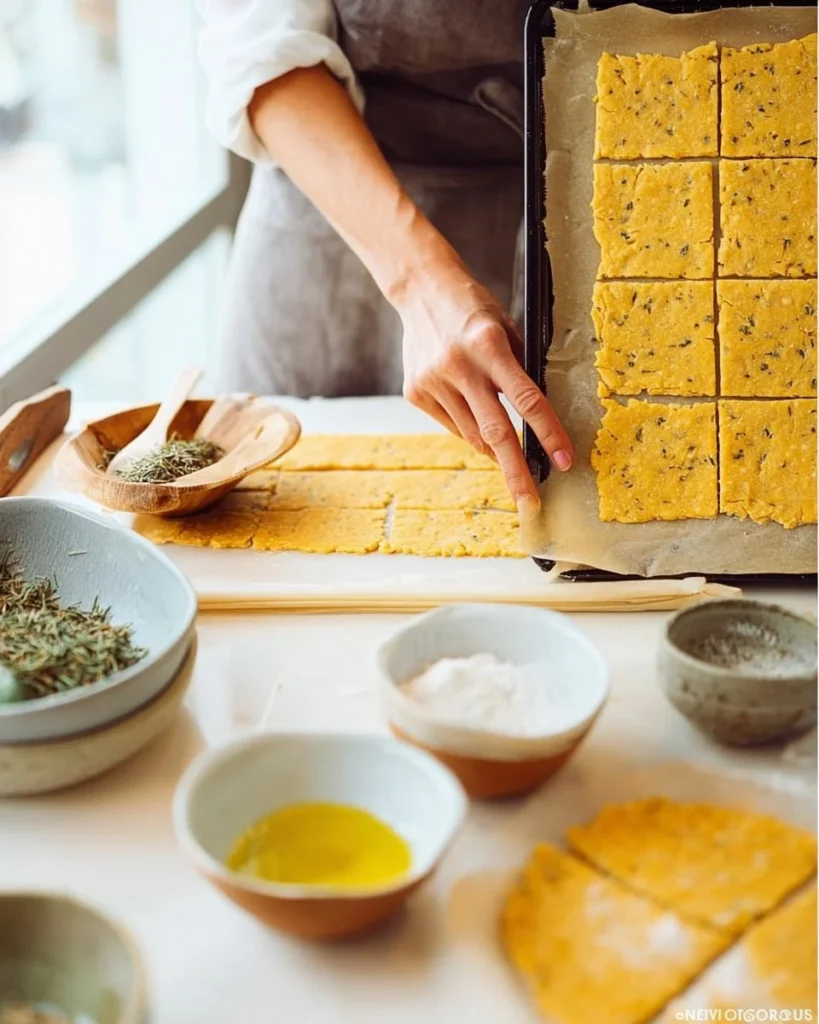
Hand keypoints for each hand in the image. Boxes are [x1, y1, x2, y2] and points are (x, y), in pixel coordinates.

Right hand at [397, 248, 573, 516]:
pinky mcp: (416, 393)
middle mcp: (459, 366)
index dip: (548, 434)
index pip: (527, 400)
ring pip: (473, 435)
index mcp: (489, 345)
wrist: (421, 290)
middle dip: (516, 472)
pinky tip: (472, 412)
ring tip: (507, 452)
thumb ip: (519, 370)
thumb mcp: (506, 328)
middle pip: (495, 432)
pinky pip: (453, 425)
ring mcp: (433, 382)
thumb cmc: (474, 309)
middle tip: (531, 503)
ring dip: (495, 448)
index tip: (564, 460)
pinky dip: (470, 430)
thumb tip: (535, 420)